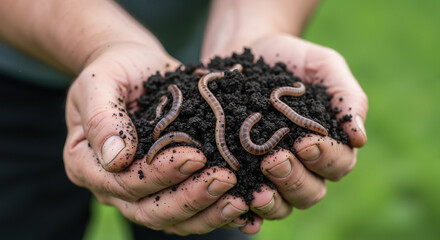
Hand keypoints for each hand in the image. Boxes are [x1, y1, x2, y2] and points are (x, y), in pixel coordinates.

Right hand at [63, 43, 248, 234]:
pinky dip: (217, 212)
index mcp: (87, 165)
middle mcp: (114, 187)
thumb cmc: (114, 70)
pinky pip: (192, 211)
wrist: (136, 68)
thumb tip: (116, 160)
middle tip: (225, 179)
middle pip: (150, 210)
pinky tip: (245, 207)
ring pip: (174, 218)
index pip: (123, 183)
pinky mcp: (170, 187)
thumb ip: (102, 118)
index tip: (194, 156)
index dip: (159, 174)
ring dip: (209, 212)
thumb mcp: (99, 83)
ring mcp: (143, 191)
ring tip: (241, 199)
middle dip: (190, 198)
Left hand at [240, 34, 367, 219]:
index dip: (325, 158)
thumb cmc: (291, 59)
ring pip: (282, 205)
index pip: (338, 164)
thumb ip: (346, 96)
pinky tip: (236, 206)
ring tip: (257, 188)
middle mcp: (303, 166)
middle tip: (274, 159)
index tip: (306, 142)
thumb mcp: (323, 66)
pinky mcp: (242, 176)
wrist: (245, 55)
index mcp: (328, 144)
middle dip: (295, 179)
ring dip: (272, 201)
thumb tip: (359, 137)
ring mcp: (271, 176)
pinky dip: (244, 212)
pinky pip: (247, 204)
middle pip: (310, 191)